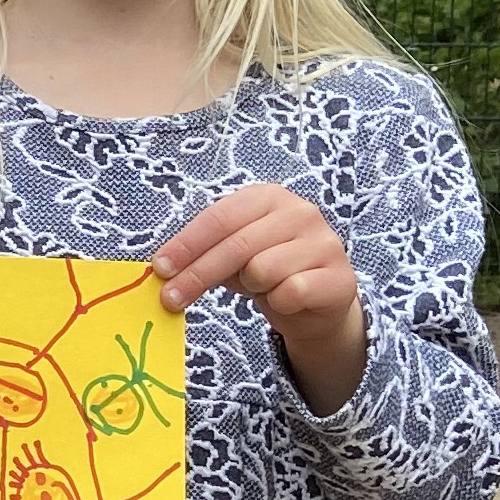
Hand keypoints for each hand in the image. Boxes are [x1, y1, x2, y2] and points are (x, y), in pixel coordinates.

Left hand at [153, 183, 367, 411]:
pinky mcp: (339, 276)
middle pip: (236, 245)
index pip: (219, 217)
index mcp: (268, 197)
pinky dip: (280, 302)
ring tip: (261, 287)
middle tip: (169, 299)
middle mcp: (300, 212)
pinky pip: (291, 292)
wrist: (319, 302)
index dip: (186, 244)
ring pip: (263, 270)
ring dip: (252, 287)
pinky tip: (286, 298)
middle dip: (197, 275)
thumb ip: (205, 253)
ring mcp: (324, 242)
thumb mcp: (234, 256)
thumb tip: (164, 268)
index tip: (159, 268)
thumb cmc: (269, 271)